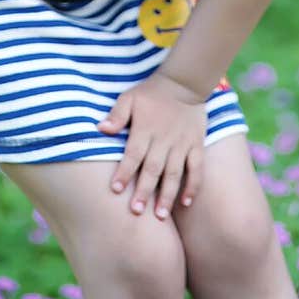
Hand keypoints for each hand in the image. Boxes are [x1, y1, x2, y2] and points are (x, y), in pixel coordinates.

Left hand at [96, 73, 207, 218]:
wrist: (184, 83)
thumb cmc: (151, 93)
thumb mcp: (129, 97)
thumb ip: (117, 115)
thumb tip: (101, 129)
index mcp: (145, 129)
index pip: (133, 154)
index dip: (124, 172)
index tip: (115, 190)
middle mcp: (164, 139)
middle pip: (153, 169)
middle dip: (144, 191)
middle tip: (136, 212)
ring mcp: (182, 144)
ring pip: (175, 173)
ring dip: (167, 195)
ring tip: (160, 216)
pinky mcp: (196, 145)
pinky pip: (197, 169)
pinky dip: (193, 186)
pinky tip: (186, 203)